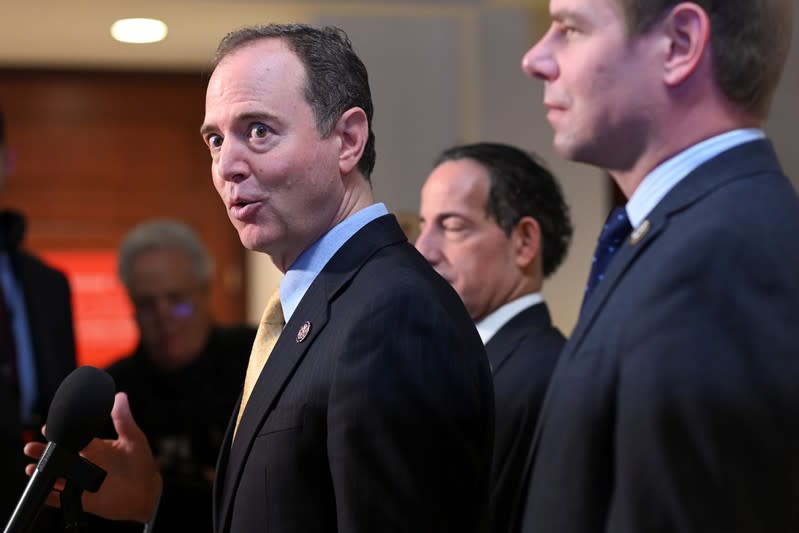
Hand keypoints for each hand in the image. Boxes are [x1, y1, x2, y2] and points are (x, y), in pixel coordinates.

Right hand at [24, 392, 162, 522]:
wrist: (146, 493)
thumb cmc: (141, 465)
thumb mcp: (133, 439)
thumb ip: (123, 419)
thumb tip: (120, 396)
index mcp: (96, 448)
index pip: (74, 438)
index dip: (61, 433)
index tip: (47, 428)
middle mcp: (87, 463)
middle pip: (61, 456)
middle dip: (44, 452)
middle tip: (30, 448)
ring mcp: (83, 480)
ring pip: (58, 475)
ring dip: (44, 471)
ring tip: (31, 468)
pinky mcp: (84, 498)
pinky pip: (63, 498)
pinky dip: (51, 496)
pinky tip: (44, 491)